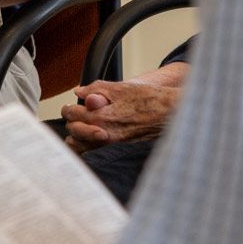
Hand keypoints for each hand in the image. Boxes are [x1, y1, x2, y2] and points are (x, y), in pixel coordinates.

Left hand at [62, 63, 189, 147]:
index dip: (69, 108)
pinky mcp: (120, 153)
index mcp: (102, 116)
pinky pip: (95, 155)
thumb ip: (97, 89)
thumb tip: (80, 92)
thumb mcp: (122, 88)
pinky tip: (93, 141)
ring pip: (81, 148)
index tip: (72, 106)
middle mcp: (105, 134)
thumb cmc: (150, 99)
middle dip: (72, 122)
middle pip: (73, 132)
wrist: (172, 114)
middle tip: (76, 116)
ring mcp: (112, 146)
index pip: (72, 114)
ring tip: (83, 129)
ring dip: (78, 138)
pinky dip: (89, 149)